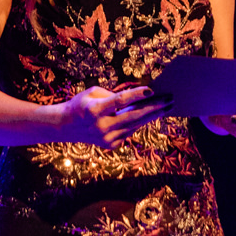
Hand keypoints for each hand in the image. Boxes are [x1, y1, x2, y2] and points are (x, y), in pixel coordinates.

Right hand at [58, 85, 173, 147]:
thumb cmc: (81, 104)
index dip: (137, 95)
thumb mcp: (93, 93)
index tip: (152, 89)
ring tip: (166, 106)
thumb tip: (137, 98)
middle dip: (154, 108)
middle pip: (134, 116)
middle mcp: (101, 126)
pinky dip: (139, 122)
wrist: (65, 126)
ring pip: (135, 125)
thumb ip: (114, 95)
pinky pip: (130, 131)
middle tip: (170, 100)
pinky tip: (150, 115)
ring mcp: (106, 139)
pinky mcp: (110, 145)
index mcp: (95, 110)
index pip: (120, 101)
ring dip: (152, 115)